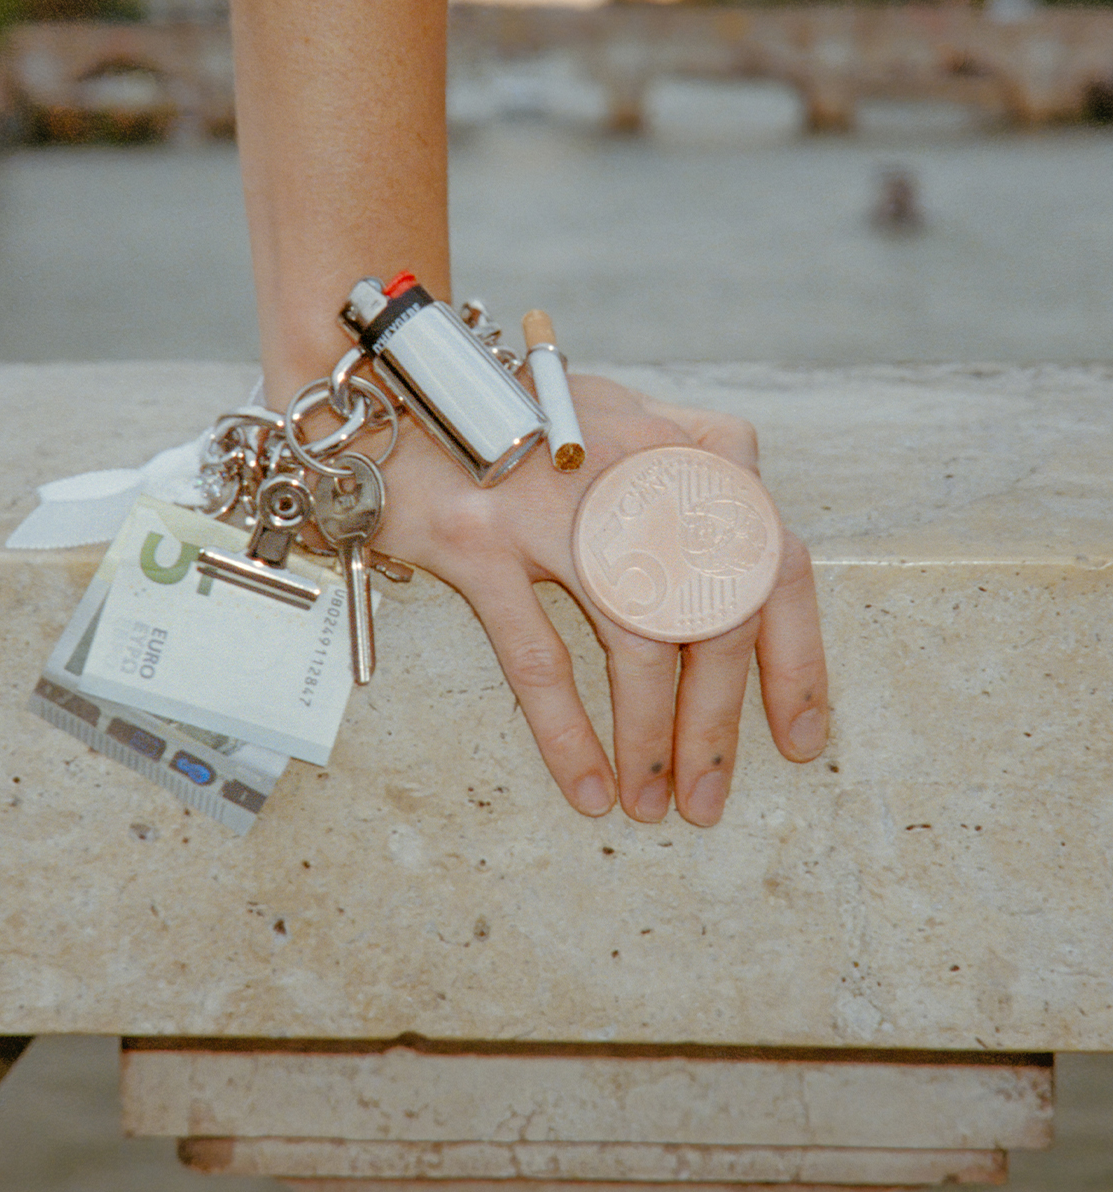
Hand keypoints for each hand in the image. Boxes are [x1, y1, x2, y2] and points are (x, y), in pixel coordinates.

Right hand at [374, 373, 827, 824]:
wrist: (392, 389)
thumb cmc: (515, 422)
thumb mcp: (619, 421)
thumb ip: (687, 472)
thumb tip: (749, 562)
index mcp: (679, 445)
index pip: (774, 558)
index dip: (796, 657)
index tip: (798, 737)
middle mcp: (633, 467)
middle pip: (713, 611)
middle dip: (718, 722)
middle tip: (709, 795)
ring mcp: (556, 501)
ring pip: (638, 639)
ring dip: (654, 736)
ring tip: (655, 802)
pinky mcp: (482, 537)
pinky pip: (538, 654)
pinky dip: (568, 731)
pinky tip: (587, 786)